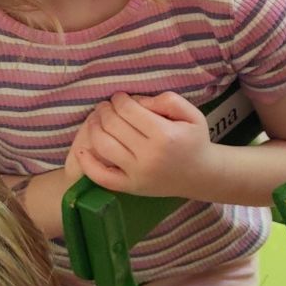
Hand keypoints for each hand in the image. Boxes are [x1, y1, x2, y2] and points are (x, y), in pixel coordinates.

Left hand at [72, 91, 214, 197]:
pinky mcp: (131, 187)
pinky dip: (87, 163)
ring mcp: (137, 173)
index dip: (119, 99)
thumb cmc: (195, 141)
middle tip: (107, 107)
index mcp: (165, 135)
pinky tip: (83, 150)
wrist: (201, 175)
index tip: (120, 98)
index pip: (128, 110)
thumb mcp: (192, 114)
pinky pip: (101, 176)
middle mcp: (149, 155)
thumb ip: (168, 100)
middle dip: (106, 110)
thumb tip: (137, 101)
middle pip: (113, 125)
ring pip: (102, 145)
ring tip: (99, 121)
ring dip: (94, 128)